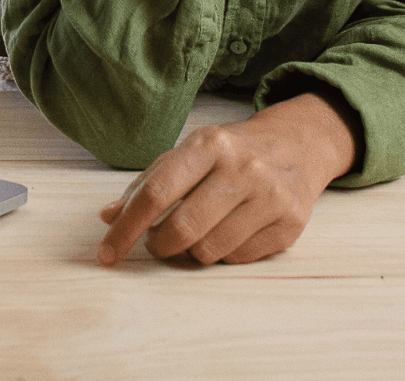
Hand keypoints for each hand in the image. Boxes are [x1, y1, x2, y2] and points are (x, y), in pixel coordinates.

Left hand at [95, 91, 361, 266]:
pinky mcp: (289, 225)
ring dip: (192, 252)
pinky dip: (223, 254)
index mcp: (210, 144)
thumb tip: (108, 217)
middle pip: (183, 228)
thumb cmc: (230, 152)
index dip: (126, 228)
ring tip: (196, 232)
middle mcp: (243, 168)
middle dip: (159, 245)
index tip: (106, 254)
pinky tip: (228, 232)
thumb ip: (147, 183)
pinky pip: (238, 259)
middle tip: (157, 242)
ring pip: (210, 252)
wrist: (298, 145)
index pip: (157, 193)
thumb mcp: (189, 152)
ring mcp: (270, 198)